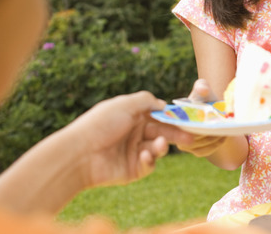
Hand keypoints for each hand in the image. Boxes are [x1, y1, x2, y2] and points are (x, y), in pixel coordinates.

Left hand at [68, 91, 194, 188]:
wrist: (80, 154)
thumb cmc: (101, 124)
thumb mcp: (125, 104)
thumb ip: (146, 100)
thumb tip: (163, 104)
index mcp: (131, 116)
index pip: (157, 116)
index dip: (172, 118)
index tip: (188, 120)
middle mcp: (133, 133)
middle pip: (161, 132)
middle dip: (175, 134)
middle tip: (190, 137)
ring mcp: (132, 152)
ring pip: (157, 148)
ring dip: (161, 146)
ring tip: (159, 145)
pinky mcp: (131, 170)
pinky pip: (148, 164)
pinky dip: (150, 159)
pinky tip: (145, 155)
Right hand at [175, 79, 227, 156]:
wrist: (213, 111)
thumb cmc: (205, 99)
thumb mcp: (204, 89)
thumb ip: (202, 86)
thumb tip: (202, 90)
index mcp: (173, 116)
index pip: (175, 124)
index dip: (187, 124)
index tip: (202, 122)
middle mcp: (174, 132)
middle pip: (187, 137)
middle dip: (202, 133)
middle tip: (216, 127)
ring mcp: (183, 143)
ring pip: (196, 146)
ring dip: (210, 139)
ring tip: (222, 130)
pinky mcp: (195, 150)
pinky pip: (203, 151)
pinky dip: (214, 145)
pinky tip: (222, 137)